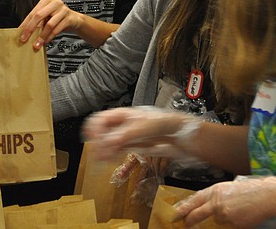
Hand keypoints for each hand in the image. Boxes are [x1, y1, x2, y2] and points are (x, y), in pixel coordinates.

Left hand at [19, 0, 82, 49]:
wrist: (75, 20)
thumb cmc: (59, 18)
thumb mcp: (47, 18)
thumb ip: (37, 23)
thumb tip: (25, 33)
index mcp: (46, 1)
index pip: (33, 13)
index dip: (25, 24)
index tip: (20, 33)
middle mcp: (54, 3)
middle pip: (39, 16)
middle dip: (30, 29)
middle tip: (25, 39)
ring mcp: (63, 10)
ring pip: (49, 24)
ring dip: (41, 36)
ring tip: (37, 44)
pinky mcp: (69, 18)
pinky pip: (57, 29)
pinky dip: (50, 37)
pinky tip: (46, 41)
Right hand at [82, 106, 199, 160]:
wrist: (182, 135)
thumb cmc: (166, 123)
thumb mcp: (146, 127)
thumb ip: (126, 135)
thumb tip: (108, 143)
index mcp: (123, 114)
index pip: (100, 119)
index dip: (94, 129)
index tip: (94, 142)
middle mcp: (122, 125)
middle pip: (100, 132)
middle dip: (97, 143)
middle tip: (97, 156)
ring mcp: (126, 136)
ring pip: (106, 143)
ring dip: (102, 151)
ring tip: (101, 161)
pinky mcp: (132, 147)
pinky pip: (115, 151)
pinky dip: (110, 156)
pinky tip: (111, 161)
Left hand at [175, 176, 275, 227]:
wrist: (268, 196)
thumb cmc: (252, 190)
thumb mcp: (230, 188)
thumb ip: (217, 197)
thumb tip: (207, 207)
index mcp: (215, 189)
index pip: (194, 200)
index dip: (184, 207)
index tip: (175, 212)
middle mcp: (217, 201)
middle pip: (197, 213)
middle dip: (189, 220)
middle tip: (183, 223)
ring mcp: (224, 213)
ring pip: (216, 221)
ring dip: (222, 219)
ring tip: (236, 210)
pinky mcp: (233, 223)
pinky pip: (228, 226)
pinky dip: (233, 223)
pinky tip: (243, 215)